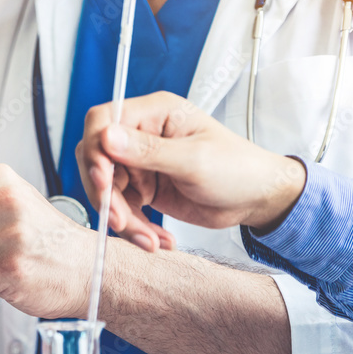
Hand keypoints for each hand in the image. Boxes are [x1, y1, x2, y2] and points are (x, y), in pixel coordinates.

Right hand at [76, 91, 306, 250]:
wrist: (257, 200)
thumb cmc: (238, 168)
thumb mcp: (193, 160)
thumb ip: (147, 150)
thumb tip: (106, 136)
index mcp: (155, 113)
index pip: (104, 120)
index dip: (95, 150)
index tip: (102, 180)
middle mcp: (142, 135)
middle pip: (98, 160)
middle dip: (106, 194)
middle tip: (119, 220)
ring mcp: (141, 164)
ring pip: (108, 191)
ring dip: (123, 219)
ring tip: (148, 239)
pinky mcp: (143, 189)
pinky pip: (123, 209)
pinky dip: (136, 228)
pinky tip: (158, 240)